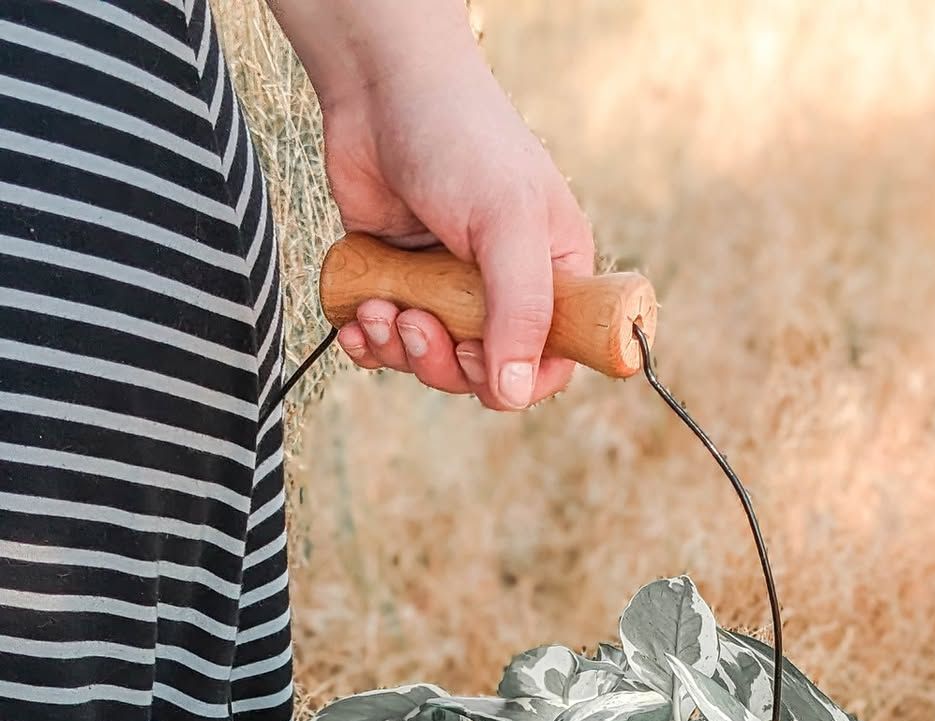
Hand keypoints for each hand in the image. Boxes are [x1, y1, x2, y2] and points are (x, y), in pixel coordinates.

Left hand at [318, 26, 593, 408]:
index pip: (554, 361)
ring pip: (430, 363)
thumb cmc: (461, 136)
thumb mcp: (508, 223)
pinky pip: (386, 343)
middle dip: (441, 362)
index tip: (478, 356)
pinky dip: (368, 342)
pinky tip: (356, 320)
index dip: (519, 379)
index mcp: (552, 275)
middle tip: (414, 322)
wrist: (380, 88)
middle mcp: (502, 288)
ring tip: (379, 308)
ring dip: (398, 350)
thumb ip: (520, 310)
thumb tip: (516, 394)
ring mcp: (447, 288)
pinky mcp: (398, 282)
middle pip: (482, 374)